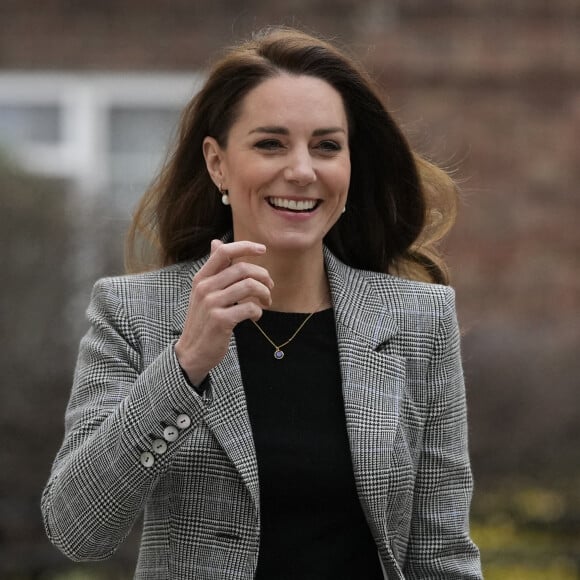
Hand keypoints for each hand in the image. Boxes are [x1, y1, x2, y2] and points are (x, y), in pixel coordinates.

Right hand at [174, 239, 272, 385]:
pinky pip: (249, 308)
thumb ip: (213, 269)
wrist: (192, 353)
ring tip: (266, 302)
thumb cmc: (203, 320)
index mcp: (201, 278)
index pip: (224, 252)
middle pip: (242, 269)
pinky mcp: (220, 321)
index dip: (245, 247)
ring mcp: (211, 304)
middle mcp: (204, 288)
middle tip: (270, 287)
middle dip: (263, 276)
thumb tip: (216, 242)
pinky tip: (256, 317)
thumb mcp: (203, 292)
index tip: (262, 249)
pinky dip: (258, 312)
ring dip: (264, 293)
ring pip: (249, 286)